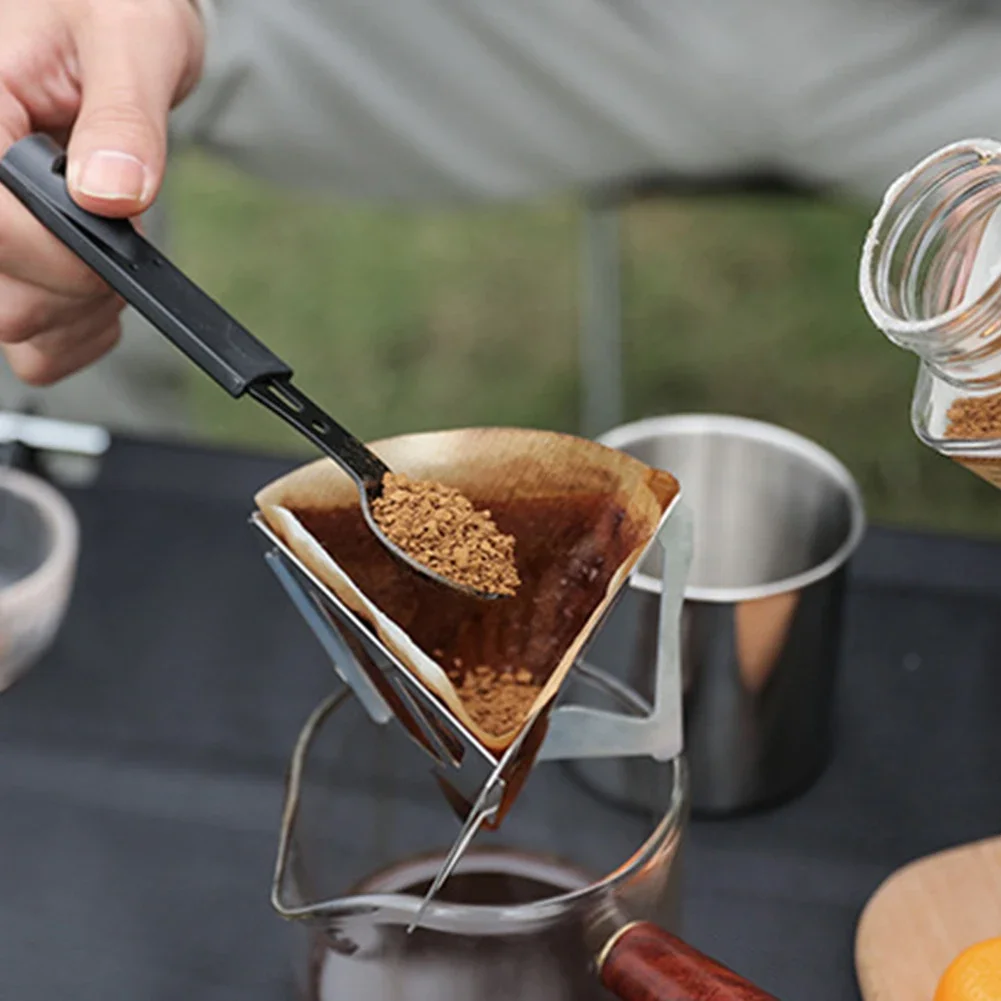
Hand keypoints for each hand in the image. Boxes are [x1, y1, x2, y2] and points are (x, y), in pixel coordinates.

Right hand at [0, 0, 203, 385]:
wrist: (115, 22)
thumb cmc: (112, 10)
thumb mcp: (130, 39)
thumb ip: (122, 118)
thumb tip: (111, 194)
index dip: (59, 257)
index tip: (119, 246)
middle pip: (2, 294)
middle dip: (78, 287)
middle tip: (126, 239)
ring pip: (12, 322)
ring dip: (79, 313)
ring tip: (116, 258)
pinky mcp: (12, 258)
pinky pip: (30, 338)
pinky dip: (75, 333)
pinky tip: (103, 295)